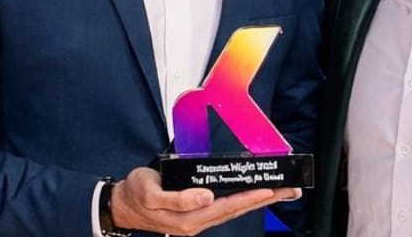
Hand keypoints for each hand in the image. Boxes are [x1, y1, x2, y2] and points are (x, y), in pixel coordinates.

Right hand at [109, 166, 299, 235]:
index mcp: (189, 218)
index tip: (270, 190)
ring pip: (234, 209)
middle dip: (265, 199)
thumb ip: (178, 197)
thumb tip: (206, 196)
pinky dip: (242, 200)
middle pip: (237, 209)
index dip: (250, 197)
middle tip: (289, 190)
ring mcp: (198, 219)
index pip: (227, 207)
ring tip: (279, 191)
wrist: (122, 203)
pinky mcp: (196, 213)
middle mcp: (198, 222)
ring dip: (258, 200)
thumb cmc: (136, 194)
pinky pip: (225, 207)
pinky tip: (252, 194)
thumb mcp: (151, 193)